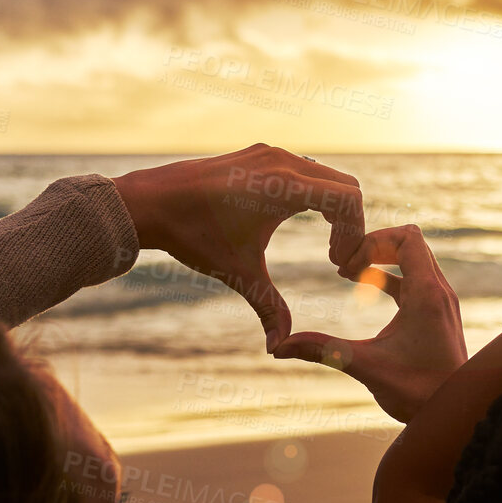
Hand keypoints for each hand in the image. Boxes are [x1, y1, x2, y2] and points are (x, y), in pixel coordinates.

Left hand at [112, 144, 366, 350]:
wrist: (147, 203)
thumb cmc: (193, 235)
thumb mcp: (238, 273)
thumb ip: (268, 309)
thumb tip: (279, 349)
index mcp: (284, 185)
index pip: (349, 199)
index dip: (354, 234)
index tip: (336, 265)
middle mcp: (282, 161)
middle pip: (347, 186)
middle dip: (350, 225)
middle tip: (336, 259)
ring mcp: (271, 153)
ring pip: (328, 177)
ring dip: (334, 210)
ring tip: (324, 246)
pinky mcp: (260, 153)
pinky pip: (306, 171)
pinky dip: (315, 196)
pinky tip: (295, 223)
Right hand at [272, 226, 465, 422]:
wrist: (453, 414)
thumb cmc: (417, 393)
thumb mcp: (365, 367)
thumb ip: (323, 350)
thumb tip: (279, 347)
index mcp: (427, 294)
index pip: (407, 237)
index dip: (372, 240)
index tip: (346, 265)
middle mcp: (440, 292)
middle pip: (410, 243)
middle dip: (373, 246)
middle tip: (342, 265)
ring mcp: (441, 302)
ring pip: (413, 260)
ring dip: (381, 261)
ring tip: (347, 273)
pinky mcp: (438, 314)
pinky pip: (414, 281)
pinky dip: (390, 277)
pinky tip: (363, 287)